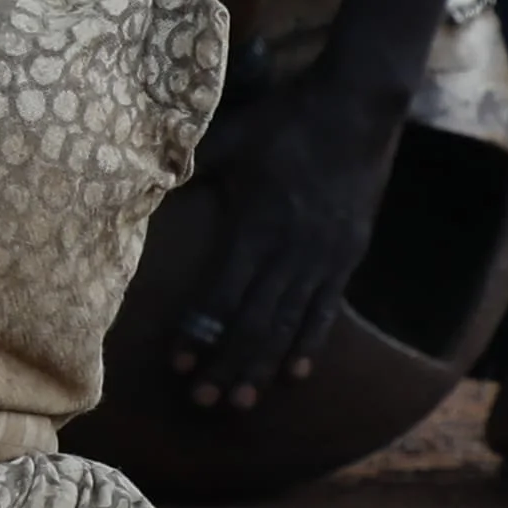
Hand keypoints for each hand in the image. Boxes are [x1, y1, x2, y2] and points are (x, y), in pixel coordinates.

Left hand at [166, 50, 403, 414]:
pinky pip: (326, 310)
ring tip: (241, 400)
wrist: (359, 106)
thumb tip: (149, 178)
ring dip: (262, 365)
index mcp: (257, 223)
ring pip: (288, 324)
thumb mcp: (233, 136)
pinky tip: (295, 373)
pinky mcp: (347, 255)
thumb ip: (194, 164)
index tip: (177, 363)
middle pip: (253, 320)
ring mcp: (323, 257)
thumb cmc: (287, 118)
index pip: (222, 293)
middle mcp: (290, 249)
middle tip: (202, 401)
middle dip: (226, 364)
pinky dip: (309, 343)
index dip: (199, 331)